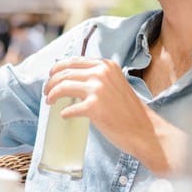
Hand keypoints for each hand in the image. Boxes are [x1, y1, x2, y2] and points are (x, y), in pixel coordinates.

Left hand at [43, 57, 181, 173]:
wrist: (145, 130)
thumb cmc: (129, 110)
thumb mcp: (115, 83)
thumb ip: (98, 78)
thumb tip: (73, 80)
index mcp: (106, 65)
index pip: (73, 61)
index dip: (58, 68)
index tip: (51, 76)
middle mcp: (101, 73)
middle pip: (64, 73)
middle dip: (50, 82)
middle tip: (46, 92)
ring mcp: (97, 90)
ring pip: (62, 87)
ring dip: (52, 95)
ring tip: (49, 101)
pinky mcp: (94, 108)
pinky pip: (69, 109)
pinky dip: (64, 113)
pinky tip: (64, 116)